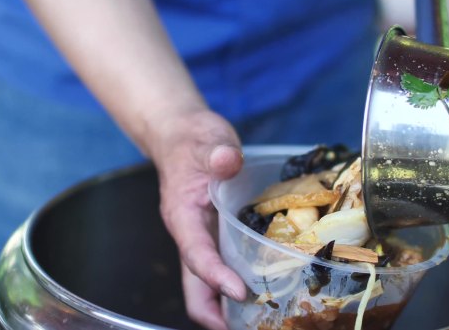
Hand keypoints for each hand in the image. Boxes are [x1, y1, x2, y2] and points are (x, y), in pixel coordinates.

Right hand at [150, 110, 245, 329]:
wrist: (182, 137)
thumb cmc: (194, 140)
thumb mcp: (208, 139)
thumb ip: (217, 152)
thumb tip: (227, 160)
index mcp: (182, 216)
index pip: (196, 255)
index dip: (215, 276)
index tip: (240, 292)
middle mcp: (189, 236)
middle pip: (195, 288)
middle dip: (217, 315)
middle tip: (254, 326)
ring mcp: (201, 240)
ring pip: (207, 287)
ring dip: (228, 308)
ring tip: (263, 319)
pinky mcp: (214, 238)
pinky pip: (222, 271)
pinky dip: (237, 287)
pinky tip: (265, 290)